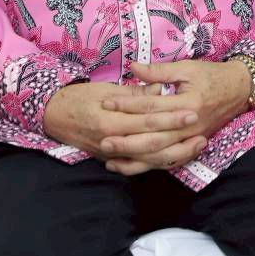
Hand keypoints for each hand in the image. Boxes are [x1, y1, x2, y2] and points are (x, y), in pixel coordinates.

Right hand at [42, 82, 201, 165]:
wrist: (53, 115)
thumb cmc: (79, 97)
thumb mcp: (105, 90)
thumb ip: (133, 93)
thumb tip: (159, 90)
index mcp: (110, 120)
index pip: (147, 120)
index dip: (171, 117)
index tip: (192, 111)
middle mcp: (112, 141)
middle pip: (152, 144)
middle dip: (179, 138)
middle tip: (202, 131)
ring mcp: (112, 154)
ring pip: (149, 160)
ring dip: (175, 155)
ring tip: (197, 146)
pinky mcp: (112, 159)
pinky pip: (139, 166)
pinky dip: (158, 163)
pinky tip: (176, 158)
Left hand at [96, 61, 251, 175]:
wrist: (239, 89)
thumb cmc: (212, 75)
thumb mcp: (187, 67)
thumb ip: (158, 71)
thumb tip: (133, 68)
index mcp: (188, 102)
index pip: (152, 106)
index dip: (128, 105)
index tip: (106, 103)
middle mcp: (190, 125)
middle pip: (154, 137)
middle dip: (127, 140)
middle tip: (102, 139)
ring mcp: (191, 138)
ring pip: (159, 154)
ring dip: (134, 157)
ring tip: (110, 157)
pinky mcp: (191, 145)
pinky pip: (167, 160)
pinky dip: (148, 165)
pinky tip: (129, 165)